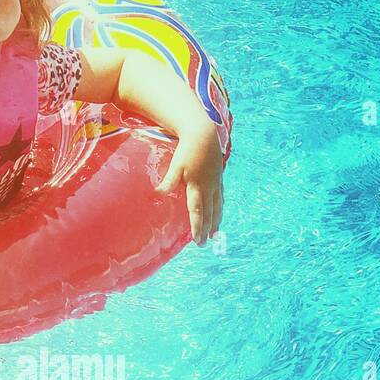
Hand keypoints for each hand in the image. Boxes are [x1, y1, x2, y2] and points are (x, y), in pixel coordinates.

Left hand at [157, 121, 224, 245]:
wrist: (204, 135)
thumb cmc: (187, 150)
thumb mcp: (176, 165)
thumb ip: (169, 180)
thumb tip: (159, 193)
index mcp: (197, 185)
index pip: (197, 210)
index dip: (197, 226)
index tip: (197, 239)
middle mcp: (209, 187)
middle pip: (209, 213)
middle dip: (207, 229)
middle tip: (203, 244)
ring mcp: (216, 184)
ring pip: (217, 207)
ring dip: (216, 222)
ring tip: (214, 235)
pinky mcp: (219, 179)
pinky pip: (220, 199)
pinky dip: (220, 210)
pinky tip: (219, 215)